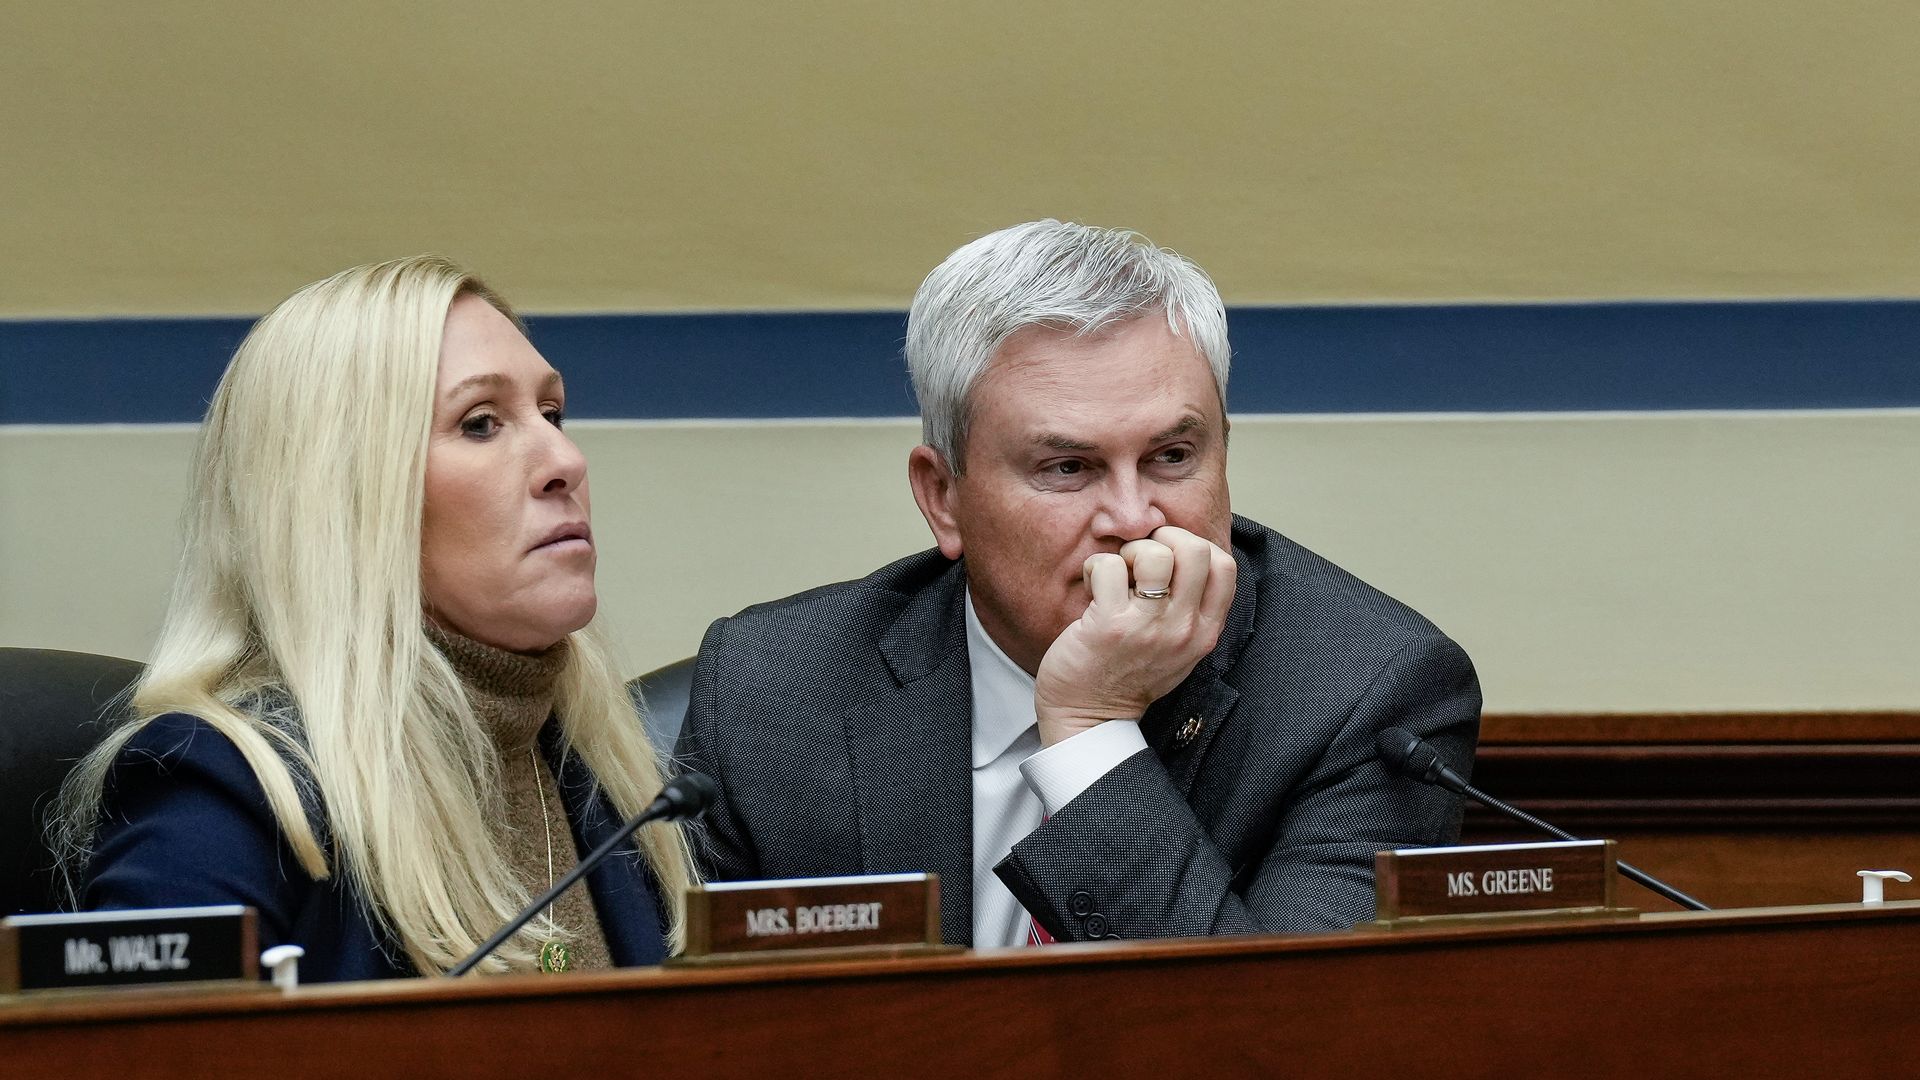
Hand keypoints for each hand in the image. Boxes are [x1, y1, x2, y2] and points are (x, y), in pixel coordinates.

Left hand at [1032, 526, 1236, 746]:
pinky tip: (1093, 585)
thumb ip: (1190, 609)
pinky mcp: (1111, 625)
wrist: (1091, 718)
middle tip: (1141, 559)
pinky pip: (1110, 566)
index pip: (1225, 566)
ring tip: (1118, 573)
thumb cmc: (1129, 675)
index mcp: (1204, 632)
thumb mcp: (1179, 648)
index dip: (1195, 546)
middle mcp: (1183, 629)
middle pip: (1196, 549)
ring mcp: (1148, 627)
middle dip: (1164, 540)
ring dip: (1130, 552)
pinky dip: (1097, 566)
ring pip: (1155, 553)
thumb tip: (1182, 552)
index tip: (1170, 558)